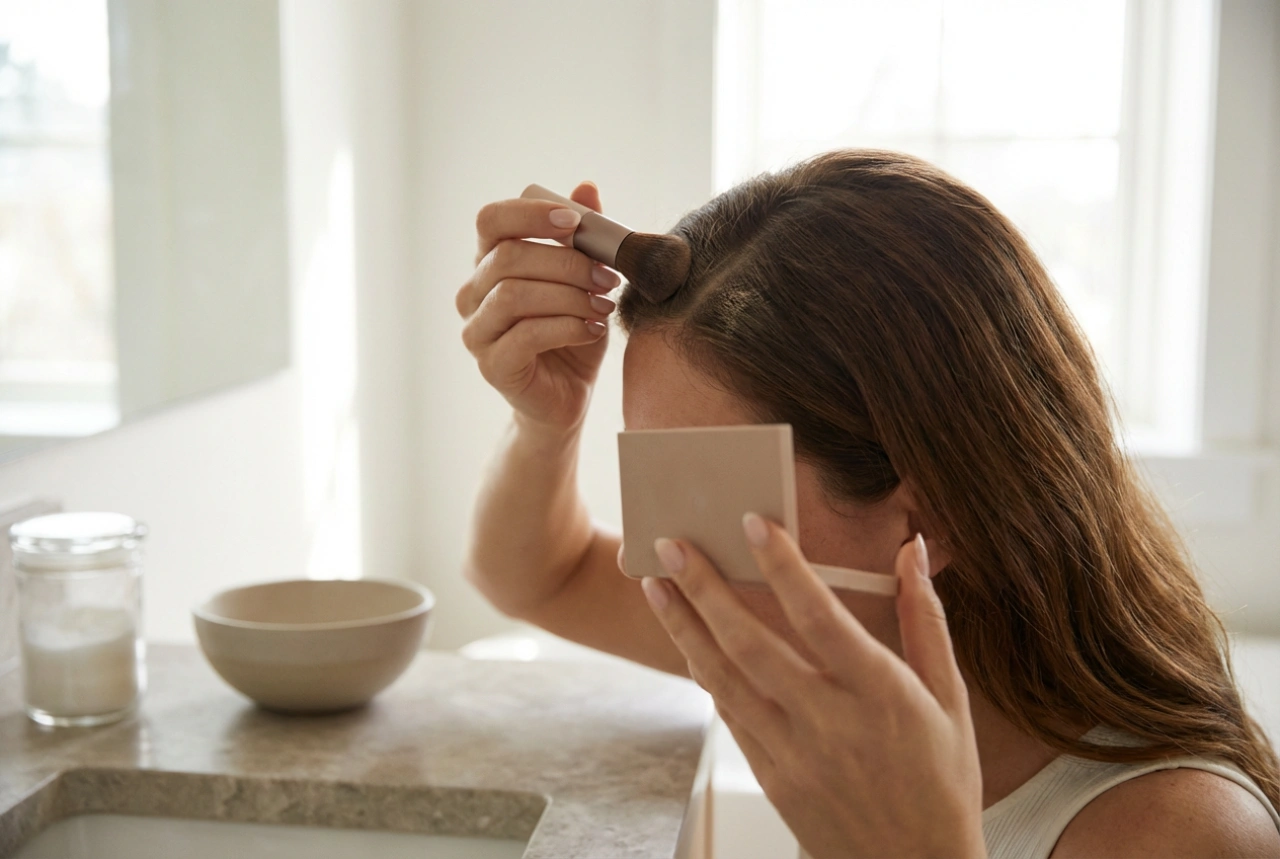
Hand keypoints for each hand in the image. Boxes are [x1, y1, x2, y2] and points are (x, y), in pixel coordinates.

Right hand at [456, 182, 618, 432]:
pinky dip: (567, 327)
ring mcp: (476, 331)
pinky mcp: (492, 365)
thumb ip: (583, 237)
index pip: (491, 220)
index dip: (530, 214)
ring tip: (604, 305)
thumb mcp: (585, 279)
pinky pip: (526, 335)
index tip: (575, 222)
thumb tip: (587, 187)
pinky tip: (593, 330)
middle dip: (565, 262)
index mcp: (489, 262)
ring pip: (514, 295)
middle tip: (607, 277)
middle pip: (508, 257)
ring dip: (568, 295)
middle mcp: (473, 293)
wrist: (568, 396)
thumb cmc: (573, 331)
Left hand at [641, 515, 985, 858]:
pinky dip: (706, 673)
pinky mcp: (772, 778)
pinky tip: (690, 641)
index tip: (753, 523)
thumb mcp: (952, 700)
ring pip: (723, 679)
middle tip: (672, 546)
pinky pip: (729, 715)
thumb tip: (915, 550)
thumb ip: (926, 620)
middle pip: (751, 644)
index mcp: (881, 694)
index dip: (783, 565)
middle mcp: (831, 723)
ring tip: (656, 586)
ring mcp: (794, 754)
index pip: (819, 616)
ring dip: (684, 628)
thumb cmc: (942, 781)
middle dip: (704, 589)